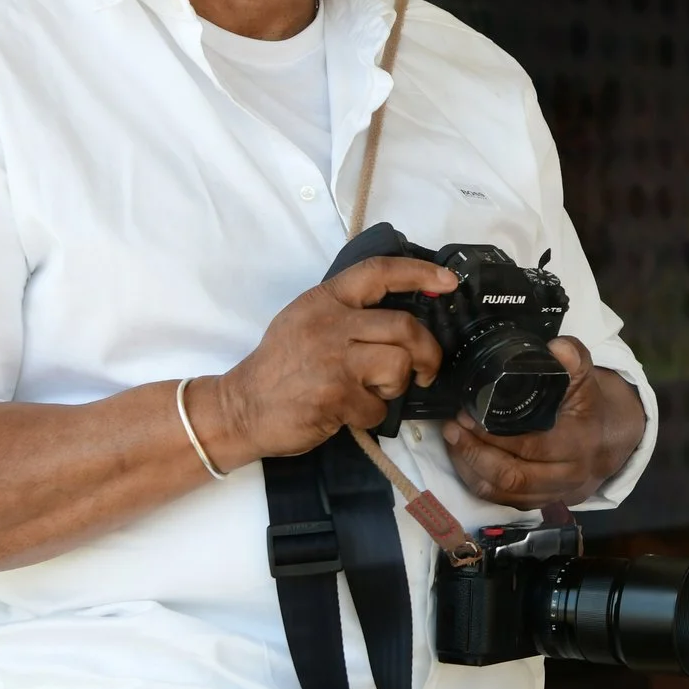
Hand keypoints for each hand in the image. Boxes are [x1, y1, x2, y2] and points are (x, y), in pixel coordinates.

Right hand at [191, 257, 456, 469]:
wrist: (240, 408)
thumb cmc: (279, 369)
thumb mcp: (305, 322)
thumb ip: (347, 314)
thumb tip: (402, 319)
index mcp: (324, 300)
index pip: (378, 272)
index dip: (418, 272)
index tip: (448, 281)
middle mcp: (329, 323)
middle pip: (405, 327)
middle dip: (427, 353)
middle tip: (426, 370)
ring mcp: (332, 359)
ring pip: (398, 365)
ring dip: (396, 387)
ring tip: (373, 393)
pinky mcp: (334, 395)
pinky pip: (378, 407)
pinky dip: (372, 416)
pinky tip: (349, 413)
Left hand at [440, 337, 647, 509]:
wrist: (605, 443)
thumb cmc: (588, 408)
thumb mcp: (586, 379)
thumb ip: (573, 360)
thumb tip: (556, 348)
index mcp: (578, 444)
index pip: (532, 447)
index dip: (495, 436)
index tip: (468, 415)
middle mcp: (567, 475)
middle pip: (512, 476)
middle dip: (475, 453)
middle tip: (453, 427)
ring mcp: (551, 493)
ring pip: (502, 492)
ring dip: (470, 468)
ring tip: (452, 440)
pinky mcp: (537, 503)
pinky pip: (499, 500)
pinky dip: (476, 480)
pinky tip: (462, 457)